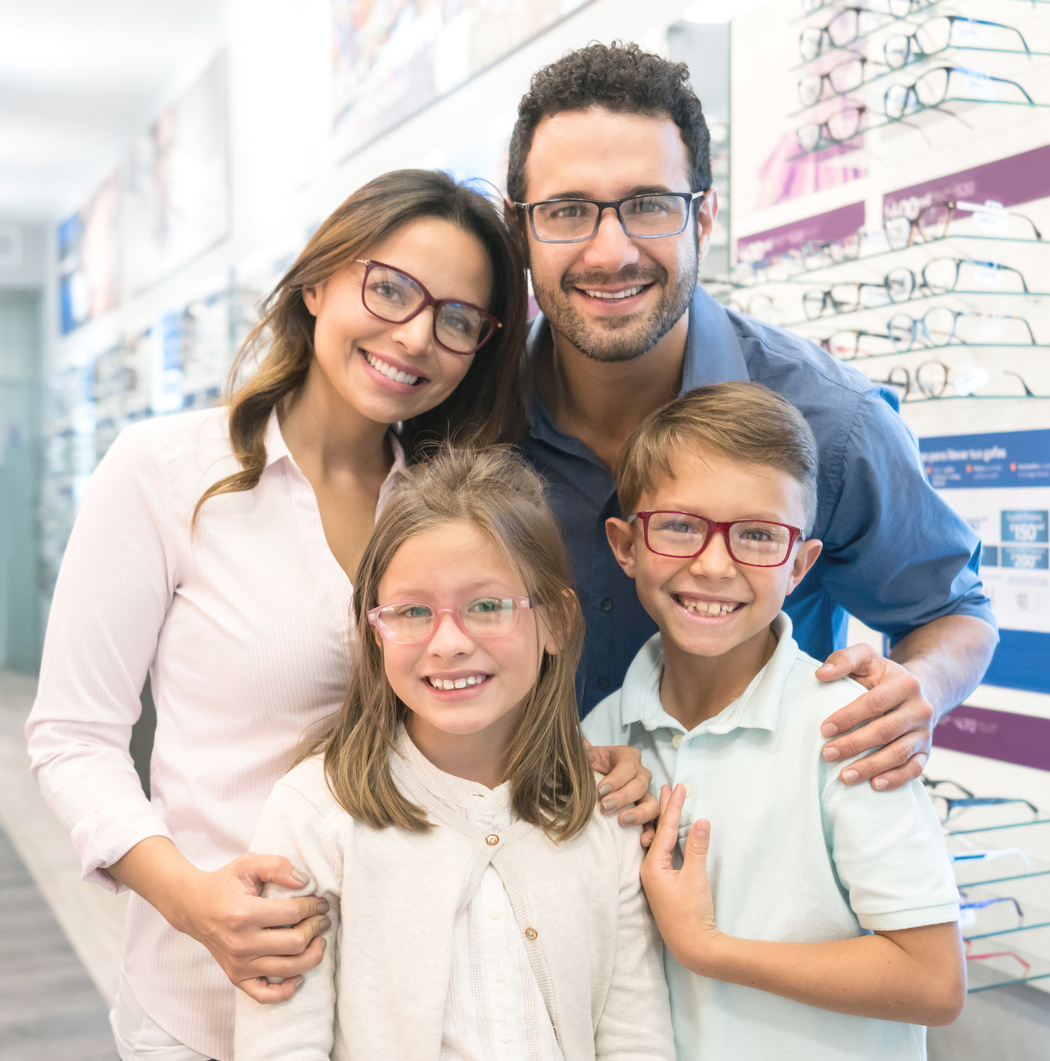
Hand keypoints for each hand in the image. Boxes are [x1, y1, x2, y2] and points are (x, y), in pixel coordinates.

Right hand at [168, 853, 329, 1002]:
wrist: (194, 907)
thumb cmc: (225, 883)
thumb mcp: (249, 863)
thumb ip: (277, 866)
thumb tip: (305, 882)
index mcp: (244, 914)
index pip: (294, 913)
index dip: (315, 906)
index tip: (321, 903)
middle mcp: (241, 943)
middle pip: (296, 943)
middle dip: (317, 929)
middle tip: (323, 919)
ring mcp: (238, 965)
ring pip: (289, 969)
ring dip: (313, 955)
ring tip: (319, 940)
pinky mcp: (236, 978)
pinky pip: (265, 995)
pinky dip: (287, 990)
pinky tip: (300, 975)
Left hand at [584, 740, 657, 829]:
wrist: (596, 781)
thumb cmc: (593, 767)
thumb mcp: (589, 757)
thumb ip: (586, 753)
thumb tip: (584, 747)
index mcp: (629, 757)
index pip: (628, 766)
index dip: (616, 779)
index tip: (600, 790)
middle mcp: (641, 775)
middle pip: (639, 785)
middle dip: (623, 797)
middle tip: (605, 807)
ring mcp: (646, 795)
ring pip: (652, 804)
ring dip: (639, 814)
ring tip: (622, 821)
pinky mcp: (647, 813)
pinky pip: (654, 824)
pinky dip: (651, 833)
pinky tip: (642, 841)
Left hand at [640, 784, 718, 968]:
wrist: (692, 947)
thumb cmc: (692, 914)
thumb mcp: (696, 878)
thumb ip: (697, 848)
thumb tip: (701, 820)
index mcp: (652, 866)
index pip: (664, 829)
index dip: (672, 807)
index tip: (677, 787)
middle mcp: (649, 870)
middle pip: (657, 832)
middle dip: (664, 810)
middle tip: (666, 787)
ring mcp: (655, 878)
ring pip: (659, 843)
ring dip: (665, 823)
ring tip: (668, 803)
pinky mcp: (662, 885)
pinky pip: (663, 853)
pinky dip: (668, 838)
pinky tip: (670, 832)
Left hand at [816, 644, 932, 791]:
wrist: (920, 690)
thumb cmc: (883, 676)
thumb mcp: (866, 658)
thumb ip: (843, 659)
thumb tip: (821, 674)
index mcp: (905, 684)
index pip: (874, 703)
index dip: (848, 717)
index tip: (824, 729)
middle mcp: (920, 709)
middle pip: (885, 731)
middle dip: (854, 745)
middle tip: (827, 754)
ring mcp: (925, 733)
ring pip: (899, 754)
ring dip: (870, 767)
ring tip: (844, 776)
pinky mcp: (926, 751)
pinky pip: (914, 770)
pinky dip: (895, 779)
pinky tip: (874, 785)